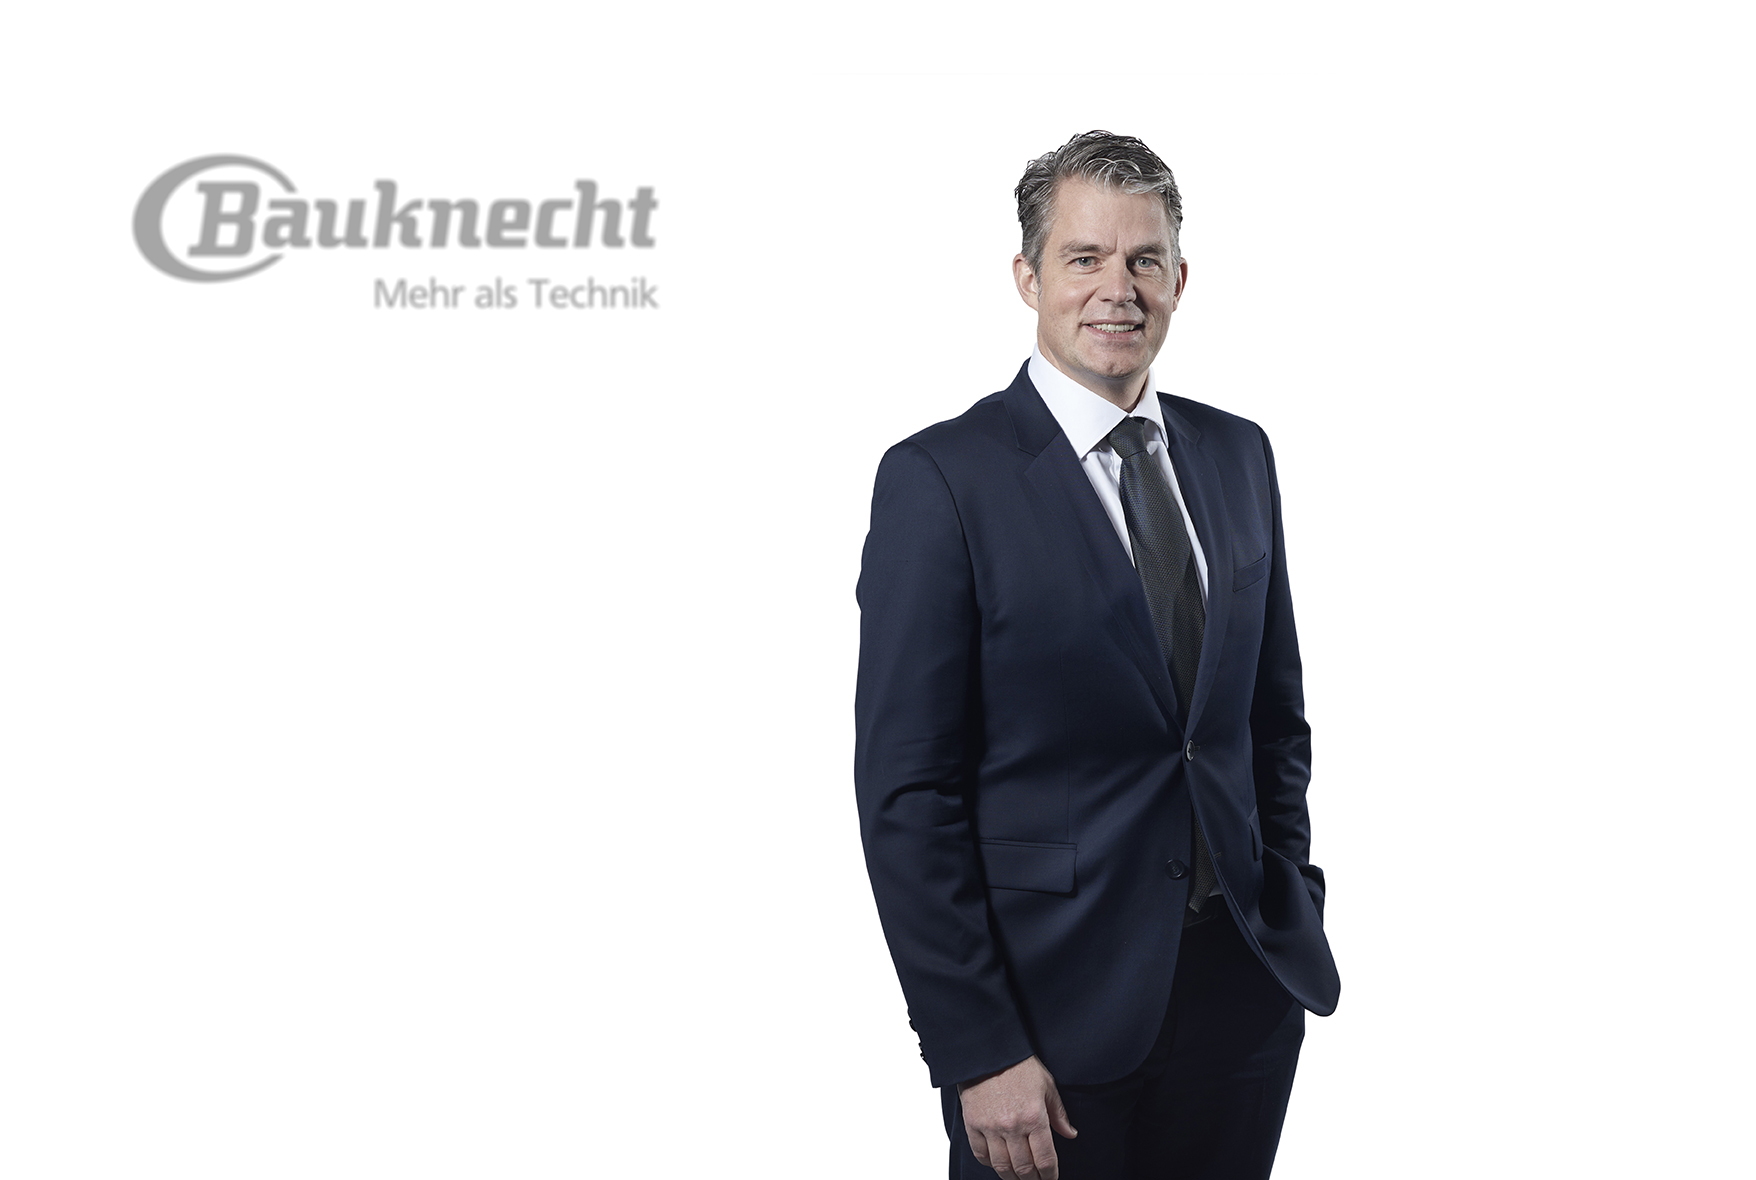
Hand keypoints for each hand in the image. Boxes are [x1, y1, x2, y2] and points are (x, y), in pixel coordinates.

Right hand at [957, 1054, 1077, 1178]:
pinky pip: (981, 1154)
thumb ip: (1059, 1113)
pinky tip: (998, 1164)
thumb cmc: (1020, 1066)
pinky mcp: (973, 1124)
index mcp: (1034, 1117)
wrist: (989, 1051)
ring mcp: (990, 1127)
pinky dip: (990, 1164)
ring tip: (1018, 1178)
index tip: (1050, 1178)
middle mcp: (1012, 1126)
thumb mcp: (1047, 1086)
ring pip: (1002, 1166)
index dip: (1049, 1175)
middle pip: (1024, 1168)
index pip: (1044, 1159)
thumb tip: (1070, 1134)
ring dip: (1012, 1177)